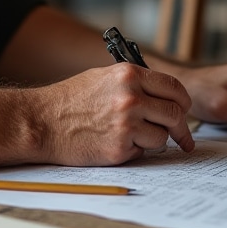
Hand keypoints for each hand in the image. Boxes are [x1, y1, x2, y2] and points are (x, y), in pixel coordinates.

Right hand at [31, 64, 194, 166]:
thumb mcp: (103, 78)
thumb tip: (164, 96)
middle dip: (179, 127)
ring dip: (153, 139)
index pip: (174, 87)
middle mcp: (131, 97)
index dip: (182, 101)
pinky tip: (114, 142)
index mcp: (129, 75)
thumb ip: (135, 83)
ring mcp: (126, 124)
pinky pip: (143, 152)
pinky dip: (135, 150)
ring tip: (129, 134)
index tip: (183, 110)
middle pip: (176, 114)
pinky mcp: (119, 148)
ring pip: (162, 137)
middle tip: (180, 136)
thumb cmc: (70, 100)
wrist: (43, 121)